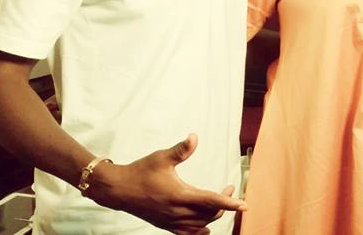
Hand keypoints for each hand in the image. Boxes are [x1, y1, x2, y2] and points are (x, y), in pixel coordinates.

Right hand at [85, 133, 245, 234]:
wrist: (118, 189)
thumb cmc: (140, 171)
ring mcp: (171, 221)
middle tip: (228, 190)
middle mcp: (177, 212)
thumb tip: (194, 137)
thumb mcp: (161, 157)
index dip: (230, 203)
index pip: (211, 201)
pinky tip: (206, 226)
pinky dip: (200, 230)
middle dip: (224, 204)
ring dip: (213, 215)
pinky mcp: (165, 225)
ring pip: (201, 225)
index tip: (245, 205)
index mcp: (179, 195)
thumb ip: (181, 150)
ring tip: (219, 203)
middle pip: (209, 214)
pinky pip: (188, 233)